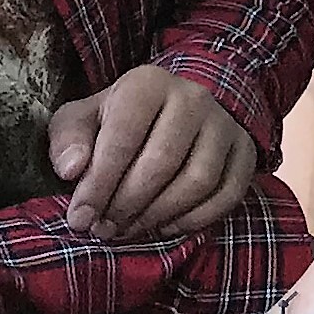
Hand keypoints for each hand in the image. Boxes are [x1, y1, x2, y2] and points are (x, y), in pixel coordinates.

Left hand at [50, 65, 256, 240]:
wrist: (176, 105)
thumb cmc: (120, 118)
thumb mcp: (83, 118)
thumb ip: (68, 139)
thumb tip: (71, 170)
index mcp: (147, 85)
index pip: (123, 138)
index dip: (99, 184)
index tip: (80, 218)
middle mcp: (193, 98)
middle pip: (162, 163)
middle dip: (127, 205)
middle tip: (104, 228)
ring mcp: (224, 125)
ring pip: (198, 181)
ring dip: (159, 215)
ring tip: (129, 229)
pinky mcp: (245, 151)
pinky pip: (227, 194)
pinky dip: (195, 220)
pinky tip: (165, 227)